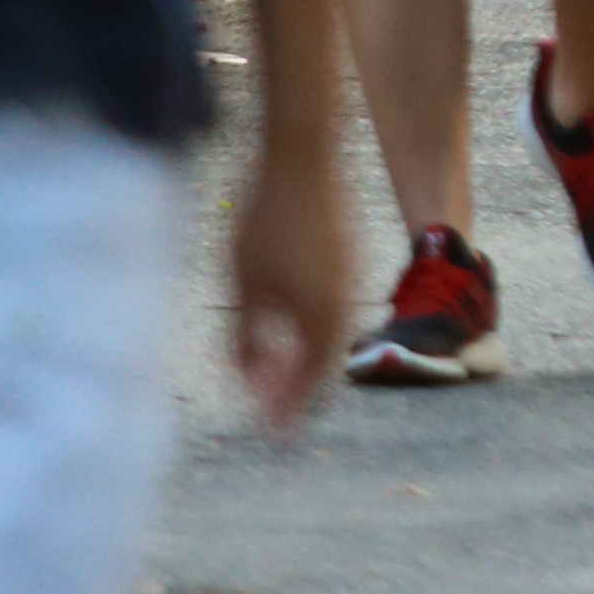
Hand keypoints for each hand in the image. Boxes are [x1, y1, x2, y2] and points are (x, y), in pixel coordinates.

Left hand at [232, 136, 345, 439]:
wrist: (301, 156)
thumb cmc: (265, 221)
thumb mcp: (243, 286)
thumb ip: (246, 340)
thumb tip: (247, 384)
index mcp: (322, 316)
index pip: (312, 382)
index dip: (290, 412)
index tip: (271, 437)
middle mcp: (346, 302)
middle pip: (324, 364)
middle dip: (296, 391)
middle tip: (266, 409)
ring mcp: (351, 279)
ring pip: (329, 337)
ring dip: (302, 361)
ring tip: (268, 373)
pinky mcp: (347, 260)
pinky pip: (333, 311)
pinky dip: (310, 332)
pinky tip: (282, 329)